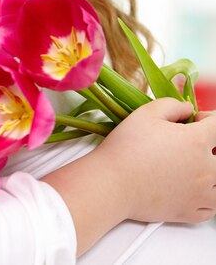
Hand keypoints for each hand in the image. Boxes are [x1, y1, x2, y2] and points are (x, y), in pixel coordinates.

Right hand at [94, 97, 215, 223]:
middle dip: (211, 144)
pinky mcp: (189, 212)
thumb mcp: (147, 112)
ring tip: (195, 164)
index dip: (209, 118)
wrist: (112, 183)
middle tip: (193, 141)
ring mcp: (199, 194)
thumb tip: (187, 109)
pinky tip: (196, 188)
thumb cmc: (127, 149)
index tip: (196, 119)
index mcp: (196, 142)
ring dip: (211, 170)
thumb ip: (173, 105)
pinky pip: (212, 207)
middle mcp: (204, 169)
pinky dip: (209, 197)